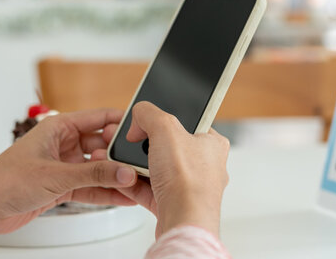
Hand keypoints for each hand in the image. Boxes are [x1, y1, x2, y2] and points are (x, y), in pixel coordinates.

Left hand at [0, 108, 139, 240]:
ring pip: (97, 169)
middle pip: (102, 145)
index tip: (143, 130)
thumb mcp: (56, 176)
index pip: (99, 118)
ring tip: (139, 185)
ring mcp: (62, 166)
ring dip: (115, 177)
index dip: (122, 123)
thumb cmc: (3, 181)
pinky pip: (89, 187)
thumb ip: (93, 175)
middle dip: (122, 156)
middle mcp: (62, 144)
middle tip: (143, 165)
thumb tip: (123, 172)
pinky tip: (123, 197)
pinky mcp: (60, 186)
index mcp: (58, 127)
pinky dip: (104, 192)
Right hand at [91, 101, 229, 237]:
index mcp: (212, 143)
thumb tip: (140, 115)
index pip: (186, 123)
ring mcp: (188, 187)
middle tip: (133, 144)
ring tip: (125, 163)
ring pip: (157, 170)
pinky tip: (124, 180)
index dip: (163, 121)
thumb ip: (149, 113)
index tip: (147, 122)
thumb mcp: (165, 128)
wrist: (183, 221)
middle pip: (167, 147)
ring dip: (137, 167)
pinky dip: (134, 186)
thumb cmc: (187, 180)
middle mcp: (204, 166)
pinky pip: (149, 190)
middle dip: (146, 147)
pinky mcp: (173, 204)